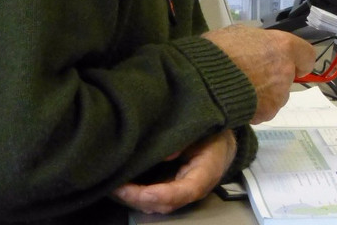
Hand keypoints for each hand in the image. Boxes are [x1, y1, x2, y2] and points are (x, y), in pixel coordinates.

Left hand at [111, 130, 235, 214]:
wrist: (222, 143)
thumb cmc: (213, 134)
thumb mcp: (204, 130)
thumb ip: (186, 140)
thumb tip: (165, 153)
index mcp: (206, 173)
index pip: (186, 191)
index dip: (164, 194)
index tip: (143, 191)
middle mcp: (193, 190)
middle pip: (166, 203)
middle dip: (139, 199)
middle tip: (117, 187)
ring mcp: (181, 194)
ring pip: (156, 205)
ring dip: (134, 200)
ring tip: (114, 188)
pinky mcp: (171, 192)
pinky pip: (153, 201)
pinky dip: (136, 197)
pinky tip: (121, 188)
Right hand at [202, 25, 315, 122]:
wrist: (200, 79)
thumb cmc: (217, 50)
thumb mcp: (240, 34)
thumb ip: (259, 44)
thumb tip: (260, 50)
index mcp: (283, 46)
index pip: (307, 56)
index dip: (298, 62)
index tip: (289, 64)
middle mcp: (285, 71)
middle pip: (288, 79)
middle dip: (274, 80)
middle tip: (252, 78)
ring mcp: (277, 94)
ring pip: (276, 98)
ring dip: (264, 96)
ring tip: (239, 91)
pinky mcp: (265, 113)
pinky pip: (262, 112)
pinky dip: (253, 110)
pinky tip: (236, 102)